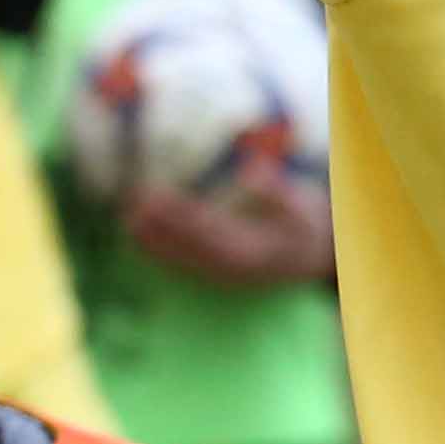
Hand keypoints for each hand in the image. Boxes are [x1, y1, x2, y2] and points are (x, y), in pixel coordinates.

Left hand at [124, 179, 332, 286]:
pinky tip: (140, 236)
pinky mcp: (216, 273)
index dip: (178, 213)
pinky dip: (160, 250)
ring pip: (180, 258)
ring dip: (152, 240)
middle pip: (186, 246)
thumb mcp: (305, 207)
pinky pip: (182, 263)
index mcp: (251, 252)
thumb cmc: (310, 225)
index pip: (207, 229)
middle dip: (157, 226)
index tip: (155, 194)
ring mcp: (222, 274)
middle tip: (131, 202)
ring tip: (127, 219)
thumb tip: (253, 169)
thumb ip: (278, 191)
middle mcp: (232, 269)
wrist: (318, 259)